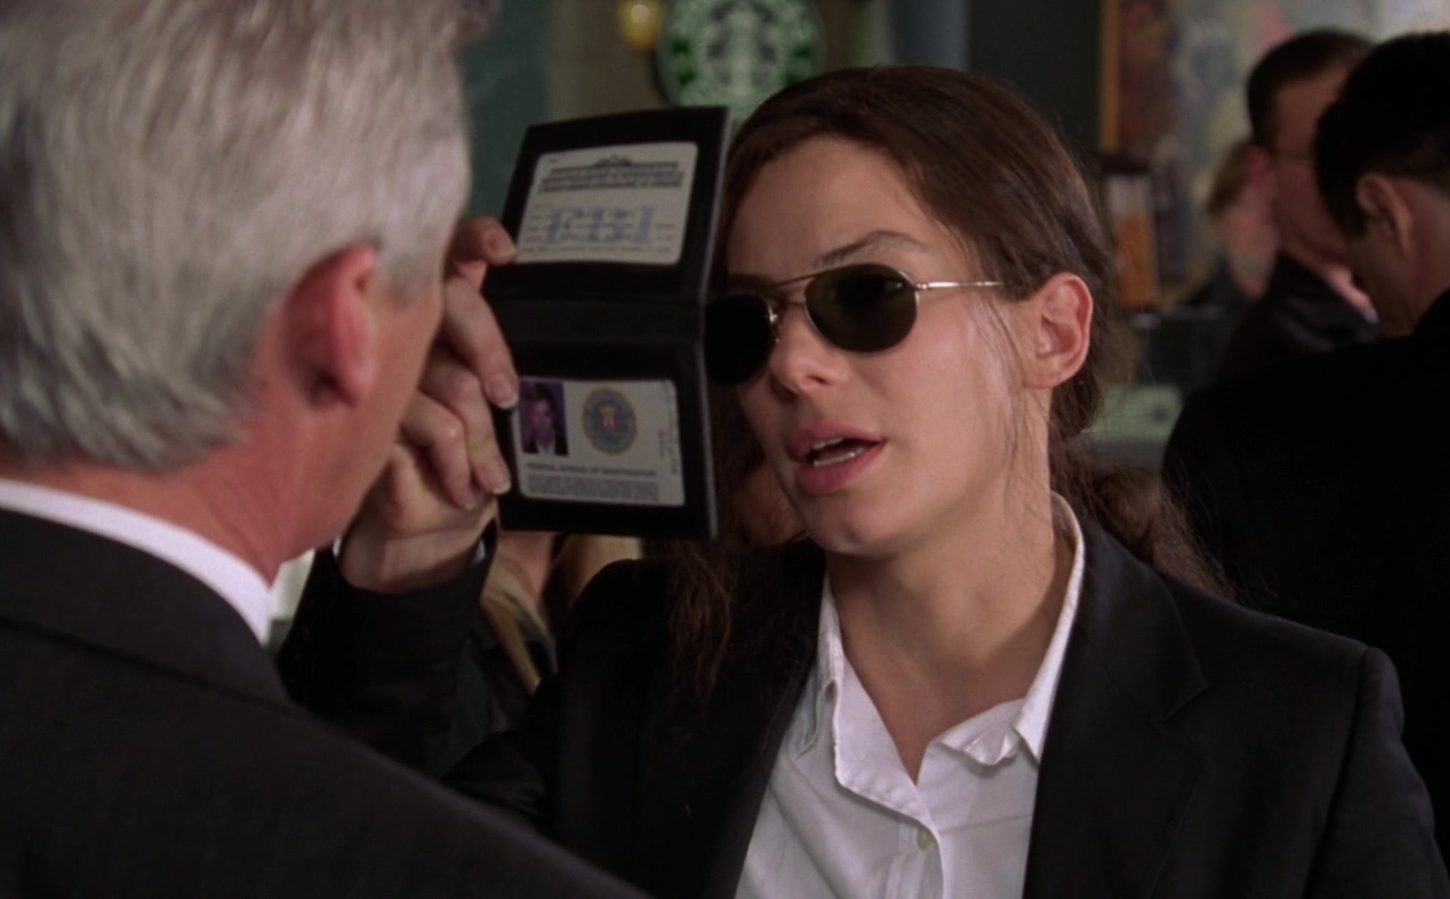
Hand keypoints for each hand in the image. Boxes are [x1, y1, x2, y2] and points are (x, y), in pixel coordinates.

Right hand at [339, 217, 518, 590]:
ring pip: (446, 375)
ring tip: (491, 478)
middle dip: (490, 349)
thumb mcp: (495, 417)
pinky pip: (423, 420)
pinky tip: (461, 485)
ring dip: (480, 437)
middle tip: (508, 396)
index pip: (453, 254)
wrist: (422, 528)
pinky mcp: (365, 411)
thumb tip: (528, 347)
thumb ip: (502, 370)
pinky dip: (453, 459)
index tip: (505, 252)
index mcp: (444, 321)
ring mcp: (381, 367)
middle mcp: (408, 330)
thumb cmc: (464, 461)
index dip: (475, 238)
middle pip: (451, 301)